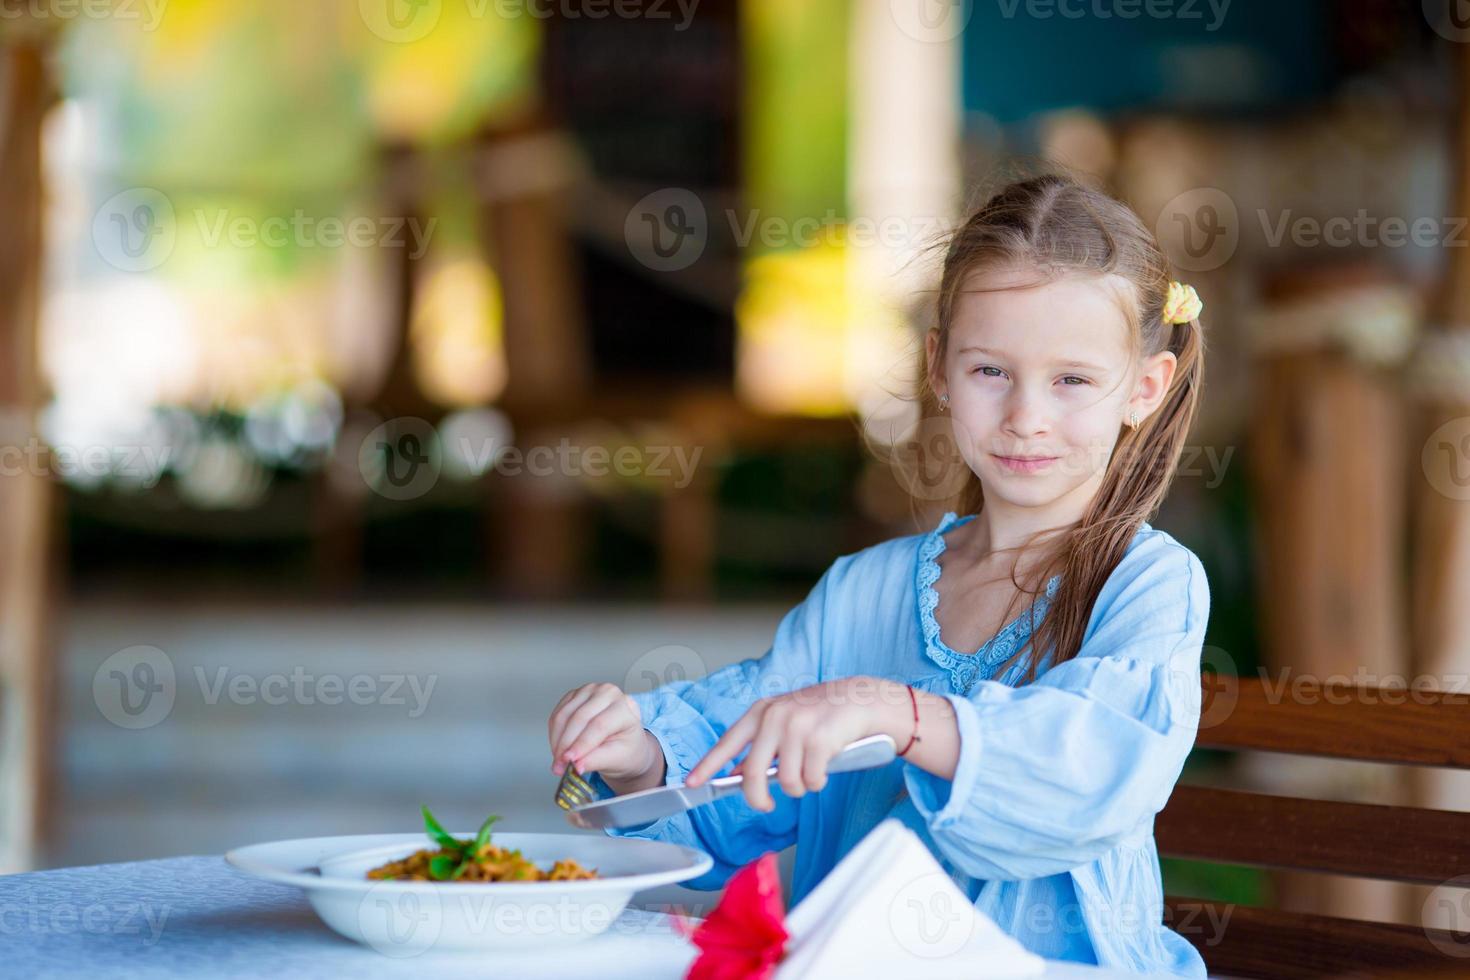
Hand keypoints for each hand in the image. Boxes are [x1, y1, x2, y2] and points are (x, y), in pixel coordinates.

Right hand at [547, 682, 657, 782]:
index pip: (599, 724)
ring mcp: (589, 691)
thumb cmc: (625, 748)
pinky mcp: (574, 695)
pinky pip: (557, 714)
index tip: (570, 761)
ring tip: (558, 760)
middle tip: (560, 765)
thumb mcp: (616, 758)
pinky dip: (554, 734)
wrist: (622, 740)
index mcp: (625, 707)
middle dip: (566, 745)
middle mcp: (607, 693)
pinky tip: (558, 747)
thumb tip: (576, 765)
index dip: (581, 744)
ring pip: (564, 715)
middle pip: (579, 718)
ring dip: (557, 741)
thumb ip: (596, 760)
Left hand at [684, 676, 901, 812]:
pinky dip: (818, 782)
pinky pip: (811, 781)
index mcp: (761, 712)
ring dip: (799, 787)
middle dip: (758, 798)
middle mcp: (775, 717)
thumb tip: (737, 774)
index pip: (727, 742)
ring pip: (786, 782)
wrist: (863, 700)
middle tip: (767, 804)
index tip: (691, 783)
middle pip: (753, 774)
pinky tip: (825, 768)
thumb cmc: (822, 716)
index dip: (708, 766)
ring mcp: (797, 727)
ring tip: (810, 772)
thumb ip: (762, 746)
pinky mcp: (820, 740)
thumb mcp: (785, 723)